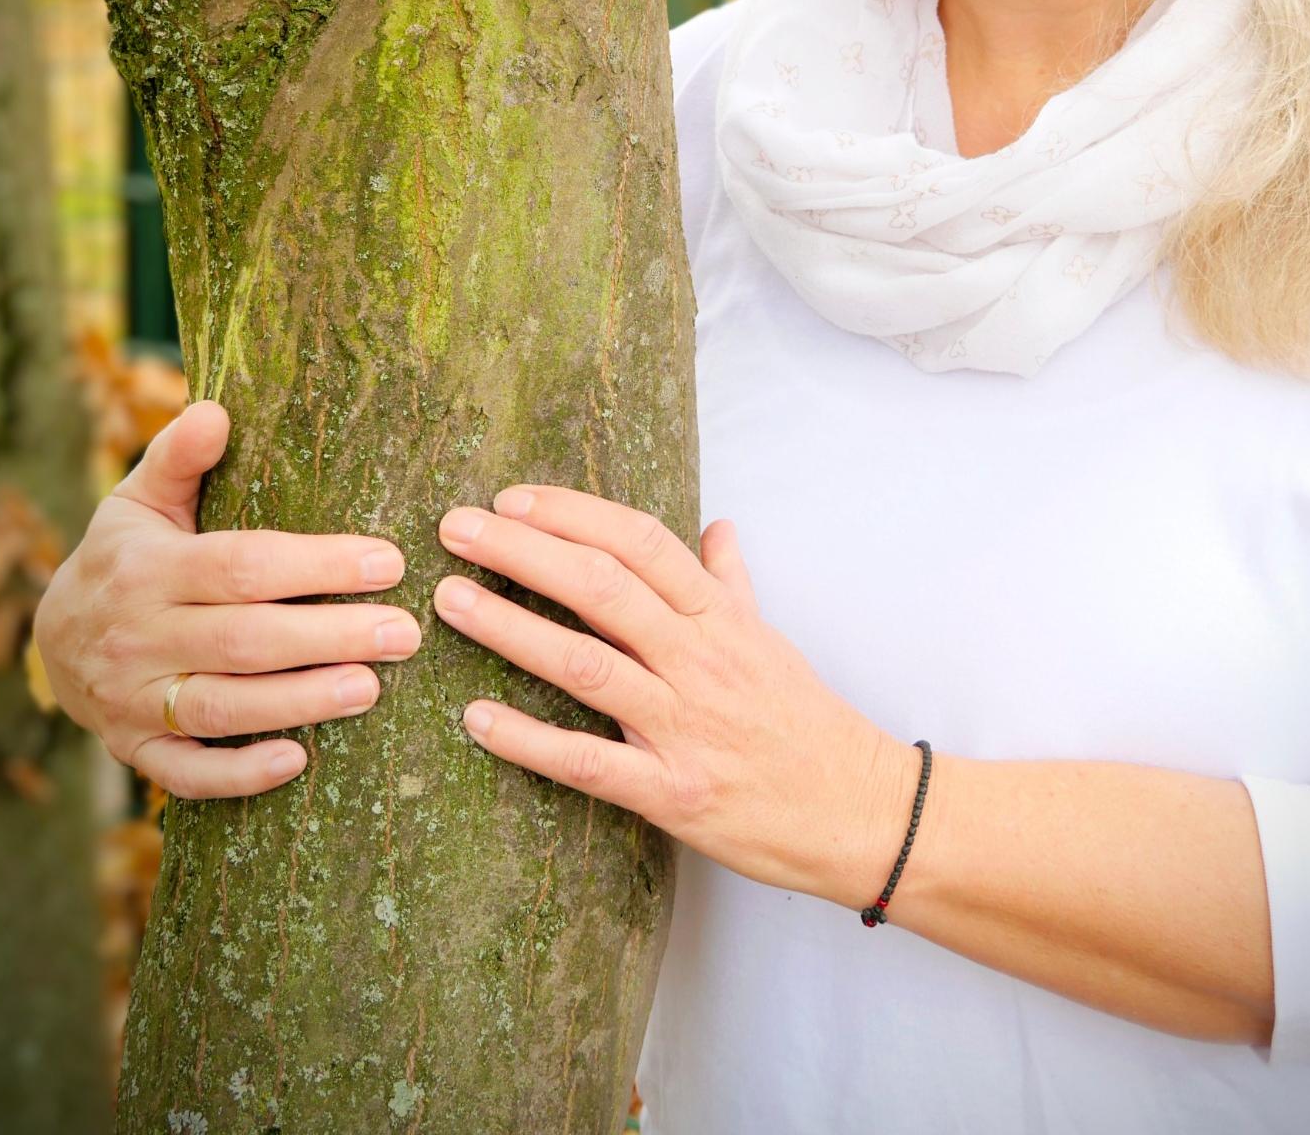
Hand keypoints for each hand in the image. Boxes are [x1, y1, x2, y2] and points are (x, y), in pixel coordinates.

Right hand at [32, 399, 420, 798]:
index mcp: (146, 569)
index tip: (388, 561)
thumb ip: (179, 455)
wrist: (50, 636)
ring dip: (301, 702)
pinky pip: (186, 773)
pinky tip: (299, 760)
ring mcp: (132, 700)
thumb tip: (217, 409)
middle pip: (244, 640)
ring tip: (371, 687)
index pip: (242, 566)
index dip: (317, 565)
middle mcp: (136, 637)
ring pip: (223, 707)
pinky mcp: (135, 749)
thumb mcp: (140, 498)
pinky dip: (239, 773)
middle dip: (330, 636)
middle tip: (405, 632)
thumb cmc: (125, 553)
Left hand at [434, 488, 915, 906]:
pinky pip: (589, 763)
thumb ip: (731, 584)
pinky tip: (477, 719)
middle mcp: (699, 660)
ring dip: (510, 627)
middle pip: (602, 587)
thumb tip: (717, 528)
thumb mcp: (771, 640)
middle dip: (523, 551)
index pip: (640, 543)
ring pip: (587, 664)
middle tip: (456, 528)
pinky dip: (529, 740)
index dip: (574, 514)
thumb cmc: (808, 723)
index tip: (513, 498)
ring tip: (450, 600)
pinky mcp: (672, 794)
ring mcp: (684, 726)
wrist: (860, 811)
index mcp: (720, 618)